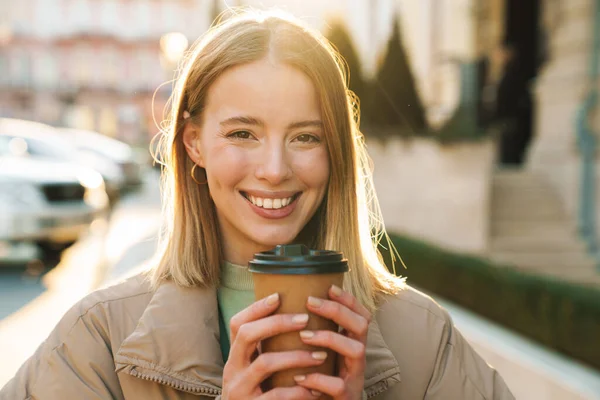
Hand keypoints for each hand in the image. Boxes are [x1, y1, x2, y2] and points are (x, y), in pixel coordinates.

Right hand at [222, 293, 327, 399]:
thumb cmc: (259, 394)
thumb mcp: (255, 370)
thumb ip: (266, 349)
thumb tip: (294, 316)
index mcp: (234, 357)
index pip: (238, 324)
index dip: (256, 308)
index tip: (279, 296)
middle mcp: (231, 370)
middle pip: (247, 335)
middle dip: (277, 323)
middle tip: (305, 319)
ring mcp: (239, 391)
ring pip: (265, 363)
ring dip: (296, 356)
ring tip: (321, 355)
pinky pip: (275, 396)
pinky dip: (298, 391)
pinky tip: (316, 389)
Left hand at [293, 285, 370, 399]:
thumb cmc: (320, 382)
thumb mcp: (321, 356)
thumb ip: (315, 336)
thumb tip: (290, 307)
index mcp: (352, 345)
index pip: (361, 315)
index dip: (348, 299)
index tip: (328, 287)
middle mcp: (358, 359)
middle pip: (362, 325)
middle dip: (337, 310)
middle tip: (310, 302)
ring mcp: (355, 378)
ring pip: (356, 350)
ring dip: (330, 338)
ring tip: (304, 335)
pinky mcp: (347, 397)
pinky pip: (338, 386)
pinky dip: (318, 379)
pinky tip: (299, 376)